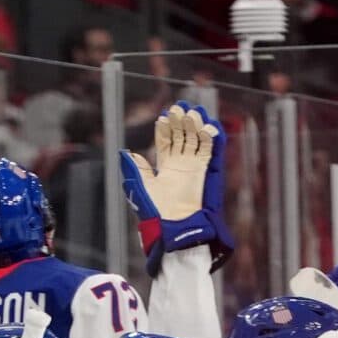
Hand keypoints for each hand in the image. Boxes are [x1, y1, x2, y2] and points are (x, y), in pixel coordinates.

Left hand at [120, 102, 232, 272]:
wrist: (174, 230)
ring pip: (197, 141)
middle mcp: (180, 166)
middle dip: (181, 121)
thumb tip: (125, 152)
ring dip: (196, 125)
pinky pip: (211, 152)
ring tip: (193, 111)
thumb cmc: (155, 214)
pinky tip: (209, 125)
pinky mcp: (205, 175)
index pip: (166, 141)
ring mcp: (194, 168)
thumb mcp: (141, 189)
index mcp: (164, 168)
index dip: (165, 127)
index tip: (163, 115)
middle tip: (179, 107)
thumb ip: (135, 170)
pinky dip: (212, 139)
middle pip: (182, 136)